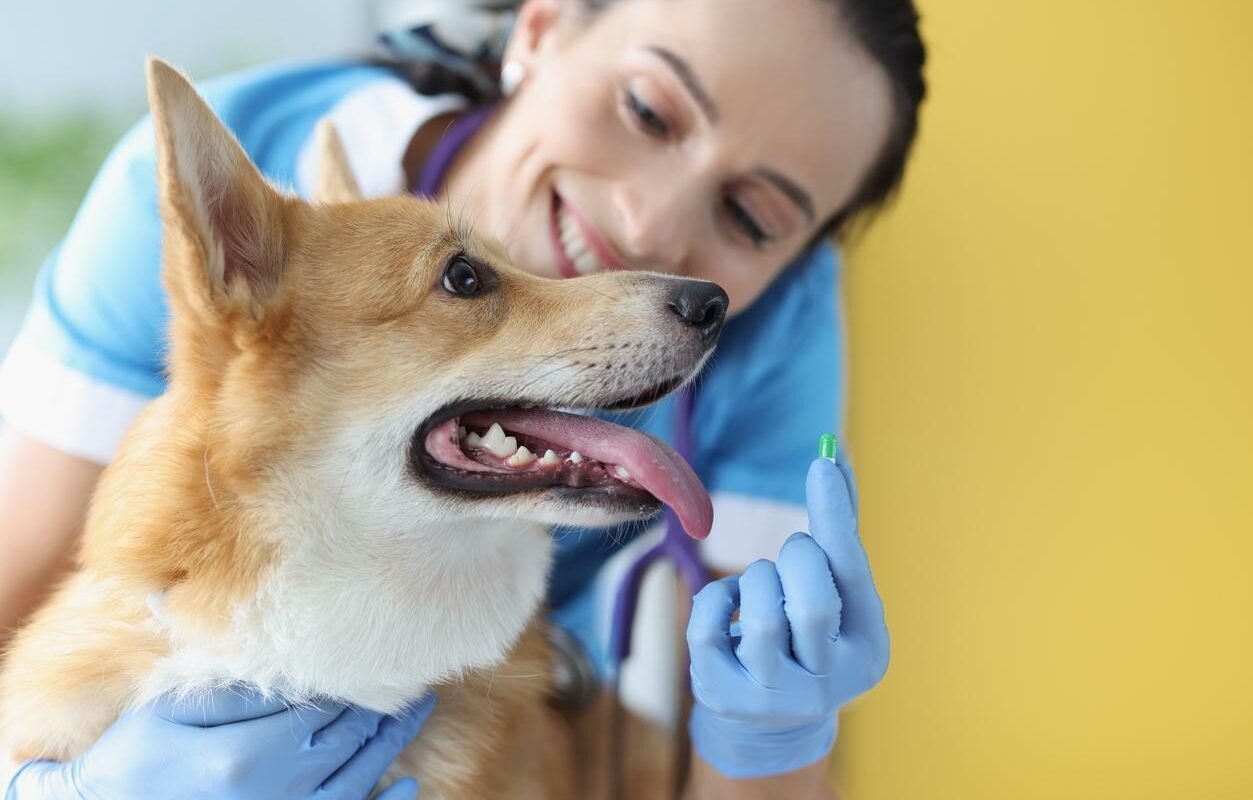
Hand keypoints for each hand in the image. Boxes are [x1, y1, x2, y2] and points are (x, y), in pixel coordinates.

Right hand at [5, 687, 435, 799]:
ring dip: (391, 745)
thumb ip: (228, 684)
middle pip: (348, 743)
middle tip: (417, 679)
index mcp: (245, 755)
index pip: (322, 710)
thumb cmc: (135, 759)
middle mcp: (272, 792)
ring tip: (418, 712)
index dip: (356, 684)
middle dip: (385, 710)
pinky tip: (407, 785)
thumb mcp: (172, 711)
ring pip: (355, 781)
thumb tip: (274, 648)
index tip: (382, 656)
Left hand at [686, 458, 888, 778]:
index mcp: (867, 651)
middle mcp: (827, 684)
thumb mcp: (835, 592)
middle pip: (812, 605)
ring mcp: (772, 697)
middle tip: (793, 554)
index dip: (835, 517)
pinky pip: (708, 624)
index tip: (820, 465)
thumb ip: (836, 529)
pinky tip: (730, 608)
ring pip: (758, 615)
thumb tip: (832, 453)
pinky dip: (716, 598)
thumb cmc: (808, 634)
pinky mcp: (720, 695)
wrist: (770, 720)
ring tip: (763, 588)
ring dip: (756, 579)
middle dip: (796, 559)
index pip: (852, 576)